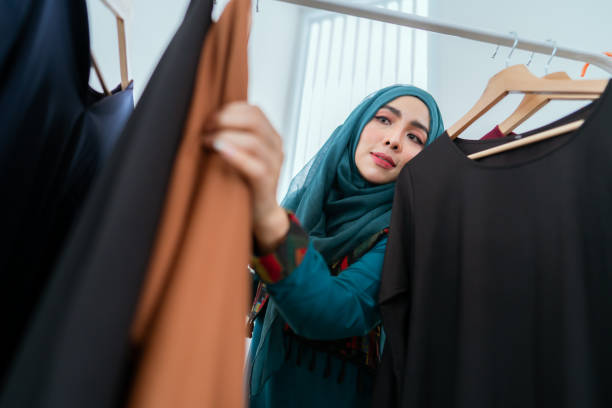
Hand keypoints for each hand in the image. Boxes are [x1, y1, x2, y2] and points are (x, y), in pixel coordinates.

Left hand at [202, 102, 288, 252]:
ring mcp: (274, 165)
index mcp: (271, 136)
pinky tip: (220, 151)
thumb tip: (206, 120)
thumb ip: (233, 136)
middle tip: (204, 129)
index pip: (253, 111)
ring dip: (225, 137)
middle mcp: (275, 147)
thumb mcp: (242, 153)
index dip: (229, 110)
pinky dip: (236, 156)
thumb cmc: (245, 181)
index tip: (208, 119)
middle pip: (254, 120)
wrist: (261, 214)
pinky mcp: (267, 183)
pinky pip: (255, 166)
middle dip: (225, 120)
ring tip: (206, 142)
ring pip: (254, 141)